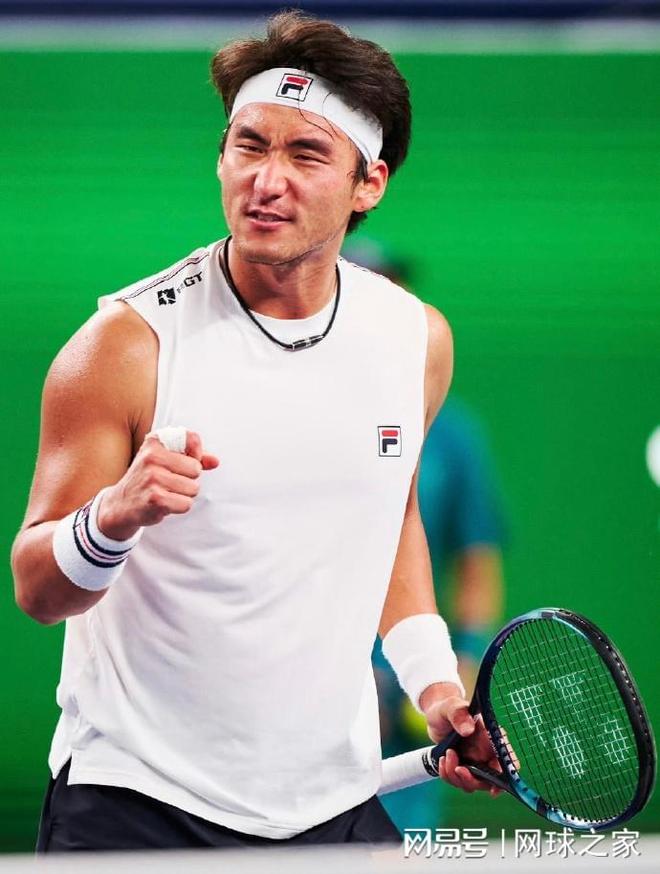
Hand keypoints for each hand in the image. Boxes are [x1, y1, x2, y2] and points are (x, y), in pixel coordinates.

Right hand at [97, 430, 219, 538]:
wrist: (122, 503)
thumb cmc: (149, 479)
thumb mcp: (166, 460)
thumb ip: (193, 458)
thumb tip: (216, 461)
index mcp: (156, 441)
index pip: (193, 440)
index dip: (196, 455)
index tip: (185, 463)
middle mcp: (152, 456)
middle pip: (196, 470)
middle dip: (188, 480)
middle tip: (169, 483)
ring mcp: (153, 477)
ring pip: (193, 488)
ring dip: (184, 495)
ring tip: (166, 493)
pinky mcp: (155, 498)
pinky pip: (186, 504)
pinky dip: (179, 507)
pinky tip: (164, 503)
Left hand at [421, 683, 501, 796]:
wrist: (435, 716)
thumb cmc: (448, 708)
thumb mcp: (451, 707)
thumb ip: (459, 715)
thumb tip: (468, 730)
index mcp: (491, 738)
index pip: (507, 761)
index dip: (505, 777)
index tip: (494, 789)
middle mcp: (486, 753)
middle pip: (488, 780)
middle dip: (471, 779)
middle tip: (458, 768)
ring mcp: (474, 762)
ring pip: (471, 784)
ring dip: (455, 775)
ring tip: (446, 756)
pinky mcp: (462, 767)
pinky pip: (457, 781)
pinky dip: (448, 775)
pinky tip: (442, 760)